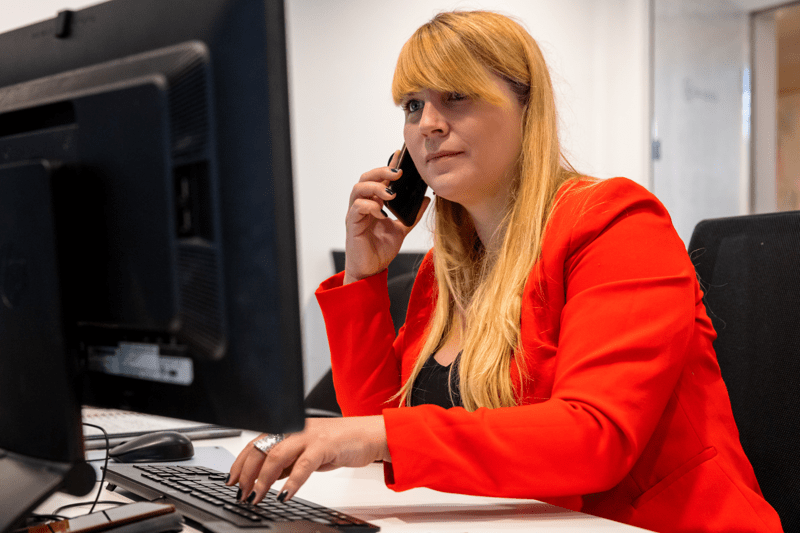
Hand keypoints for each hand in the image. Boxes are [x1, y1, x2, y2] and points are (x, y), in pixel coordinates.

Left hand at [226, 416, 390, 504]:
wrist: (369, 435)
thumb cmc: (340, 442)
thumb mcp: (307, 452)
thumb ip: (288, 462)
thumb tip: (266, 478)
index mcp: (289, 428)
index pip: (256, 443)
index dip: (240, 463)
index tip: (231, 481)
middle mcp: (296, 429)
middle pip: (261, 448)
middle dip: (247, 473)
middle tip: (241, 493)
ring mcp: (310, 436)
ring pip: (277, 455)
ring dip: (263, 479)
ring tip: (257, 497)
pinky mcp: (325, 445)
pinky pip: (303, 465)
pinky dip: (292, 482)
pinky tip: (284, 495)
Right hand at [344, 152, 430, 283]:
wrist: (371, 270)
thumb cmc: (380, 249)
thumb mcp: (401, 229)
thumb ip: (411, 215)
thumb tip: (427, 200)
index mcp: (374, 203)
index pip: (379, 179)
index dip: (388, 166)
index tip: (399, 155)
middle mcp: (363, 205)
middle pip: (366, 178)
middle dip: (381, 172)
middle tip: (398, 174)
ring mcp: (356, 214)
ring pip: (358, 189)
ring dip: (375, 188)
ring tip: (390, 194)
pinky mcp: (352, 224)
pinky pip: (357, 208)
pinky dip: (369, 206)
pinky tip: (381, 212)